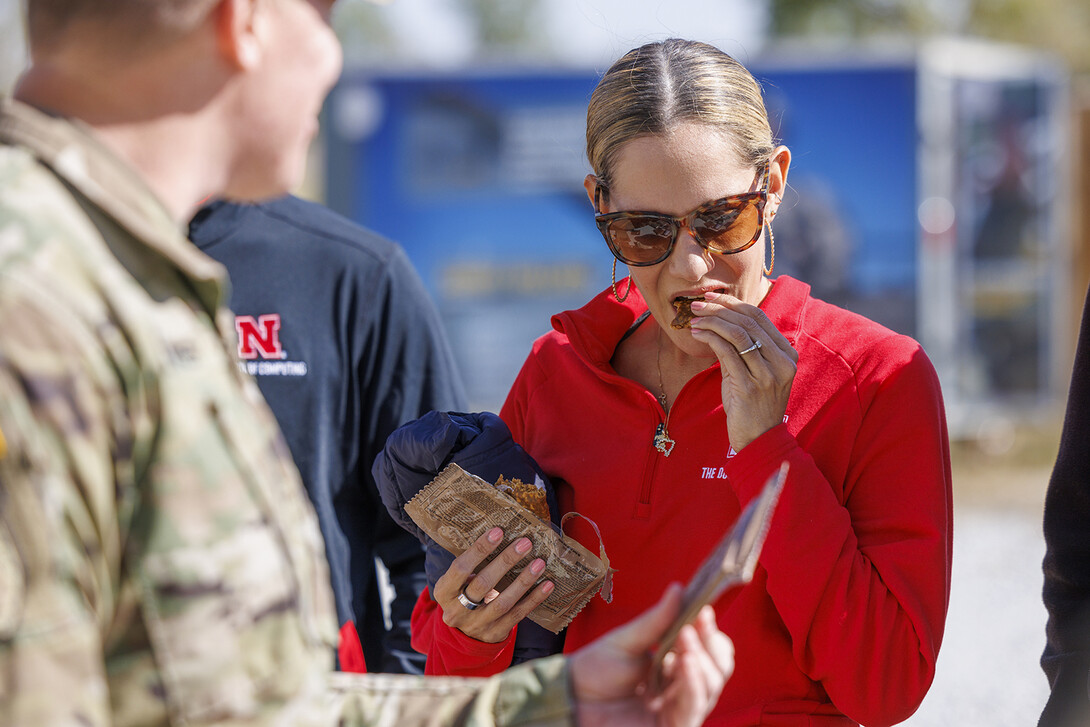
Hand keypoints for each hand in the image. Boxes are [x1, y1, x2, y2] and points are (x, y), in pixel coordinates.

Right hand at [433, 527, 553, 642]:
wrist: (463, 633)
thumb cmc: (463, 594)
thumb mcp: (457, 581)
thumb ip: (472, 564)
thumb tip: (500, 534)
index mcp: (444, 591)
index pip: (460, 568)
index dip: (479, 550)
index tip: (498, 531)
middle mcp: (457, 610)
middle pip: (483, 584)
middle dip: (505, 561)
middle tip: (524, 543)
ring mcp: (476, 625)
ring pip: (502, 602)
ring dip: (523, 581)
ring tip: (539, 563)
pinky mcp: (495, 633)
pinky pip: (517, 615)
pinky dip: (534, 599)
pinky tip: (547, 585)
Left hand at [569, 583, 733, 726]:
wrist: (571, 698)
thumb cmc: (596, 670)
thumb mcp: (627, 640)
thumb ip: (656, 621)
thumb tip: (679, 589)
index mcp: (675, 664)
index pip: (707, 648)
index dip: (709, 630)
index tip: (703, 609)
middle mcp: (682, 687)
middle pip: (717, 668)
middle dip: (711, 644)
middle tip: (696, 623)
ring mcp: (678, 708)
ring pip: (710, 686)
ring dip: (703, 660)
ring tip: (687, 637)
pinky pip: (693, 706)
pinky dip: (693, 682)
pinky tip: (686, 661)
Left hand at [689, 294, 797, 450]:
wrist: (758, 439)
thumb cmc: (752, 404)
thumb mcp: (754, 371)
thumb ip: (744, 348)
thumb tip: (719, 319)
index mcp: (787, 354)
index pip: (759, 317)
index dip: (732, 303)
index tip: (711, 298)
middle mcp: (781, 362)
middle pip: (747, 322)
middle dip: (719, 308)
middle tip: (697, 305)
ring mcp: (767, 375)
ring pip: (737, 334)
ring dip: (711, 321)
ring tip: (694, 318)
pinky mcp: (749, 387)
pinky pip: (727, 352)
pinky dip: (709, 338)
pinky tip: (697, 334)